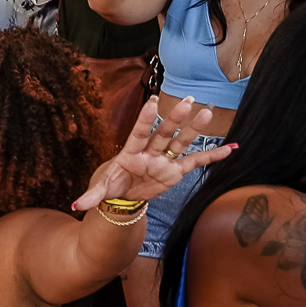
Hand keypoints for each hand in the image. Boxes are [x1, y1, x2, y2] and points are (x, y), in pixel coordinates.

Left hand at [74, 98, 230, 210]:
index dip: (145, 119)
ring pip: (180, 142)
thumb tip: (75, 206)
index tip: (152, 102)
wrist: (124, 193)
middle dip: (174, 119)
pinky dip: (212, 157)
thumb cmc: (113, 185)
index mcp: (131, 152)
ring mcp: (164, 159)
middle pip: (164, 133)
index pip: (139, 132)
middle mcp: (150, 151)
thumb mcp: (101, 191)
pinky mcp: (175, 170)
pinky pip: (195, 162)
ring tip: (207, 113)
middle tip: (187, 101)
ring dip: (194, 129)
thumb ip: (91, 197)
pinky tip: (229, 149)